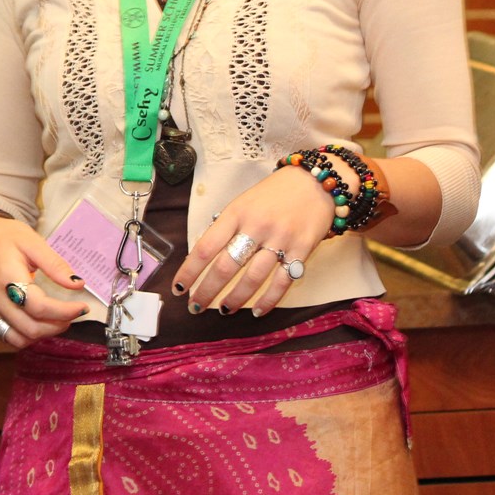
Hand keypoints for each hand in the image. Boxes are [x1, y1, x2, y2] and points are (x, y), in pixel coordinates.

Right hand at [0, 216, 88, 348]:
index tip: (81, 307)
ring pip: (18, 339)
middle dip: (58, 325)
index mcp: (6, 275)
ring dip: (43, 335)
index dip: (64, 312)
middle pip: (30, 328)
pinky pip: (6, 336)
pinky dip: (26, 335)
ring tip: (56, 320)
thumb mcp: (32, 242)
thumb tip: (78, 284)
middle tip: (71, 313)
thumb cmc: (3, 236)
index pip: (38, 306)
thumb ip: (55, 264)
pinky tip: (37, 322)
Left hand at [172, 165, 329, 316]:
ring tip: (224, 310)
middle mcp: (257, 226)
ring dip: (235, 299)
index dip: (189, 271)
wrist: (316, 182)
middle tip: (196, 306)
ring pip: (253, 278)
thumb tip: (203, 256)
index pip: (205, 247)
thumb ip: (226, 227)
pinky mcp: (302, 250)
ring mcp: (281, 240)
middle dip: (207, 291)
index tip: (178, 287)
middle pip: (226, 267)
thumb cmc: (273, 194)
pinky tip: (257, 311)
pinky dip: (268, 300)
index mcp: (236, 213)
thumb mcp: (243, 202)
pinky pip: (283, 282)